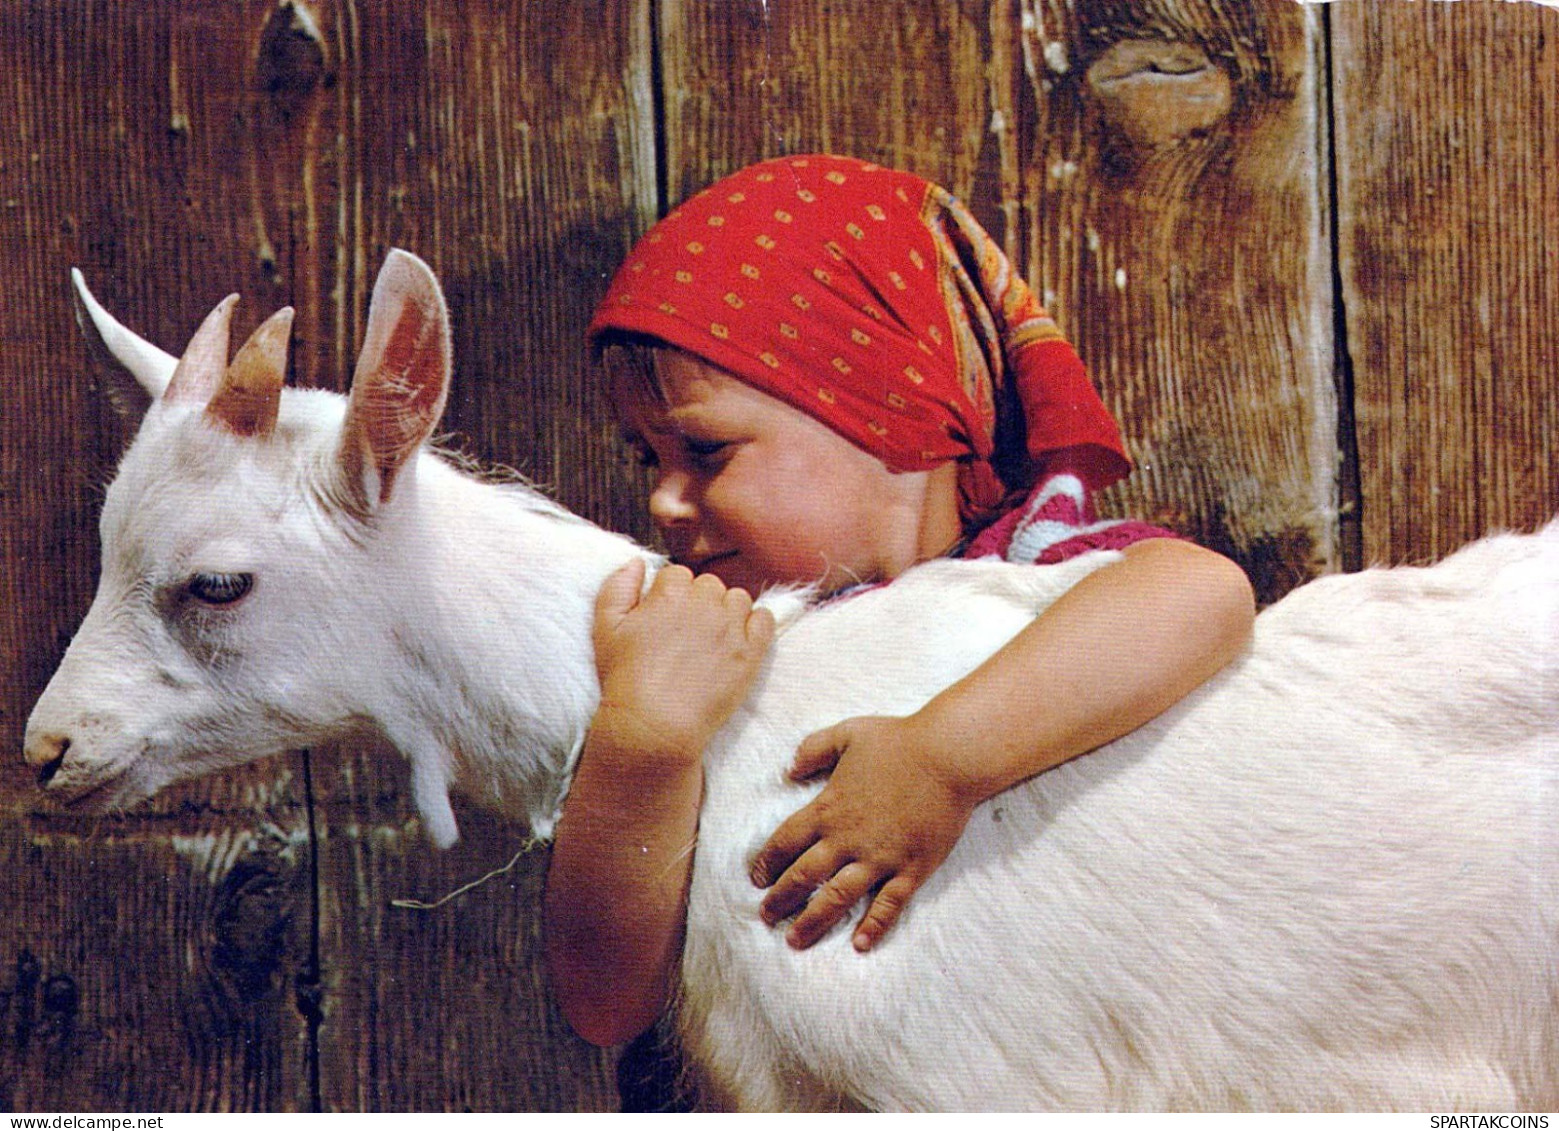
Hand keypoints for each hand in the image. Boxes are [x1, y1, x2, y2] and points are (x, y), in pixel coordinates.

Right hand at [591, 559, 775, 766]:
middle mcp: (704, 603)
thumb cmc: (626, 679)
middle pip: (709, 585)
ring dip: (726, 612)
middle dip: (698, 602)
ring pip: (737, 599)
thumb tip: (636, 561)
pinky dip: (756, 624)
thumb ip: (617, 586)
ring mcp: (731, 626)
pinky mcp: (751, 652)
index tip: (665, 619)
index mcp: (670, 592)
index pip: (678, 575)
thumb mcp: (605, 628)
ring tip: (710, 640)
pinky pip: (765, 620)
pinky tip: (740, 640)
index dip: (670, 596)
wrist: (656, 725)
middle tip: (686, 634)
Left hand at [748, 714, 977, 951]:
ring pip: (837, 898)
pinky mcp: (911, 868)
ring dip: (813, 921)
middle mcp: (848, 839)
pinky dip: (873, 927)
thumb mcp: (847, 733)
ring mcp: (880, 858)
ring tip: (795, 941)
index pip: (787, 841)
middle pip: (804, 876)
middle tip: (766, 917)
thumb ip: (813, 749)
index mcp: (829, 808)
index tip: (757, 879)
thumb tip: (789, 769)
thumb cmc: (899, 741)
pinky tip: (859, 945)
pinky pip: (888, 905)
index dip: (768, 862)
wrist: (949, 756)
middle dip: (781, 900)